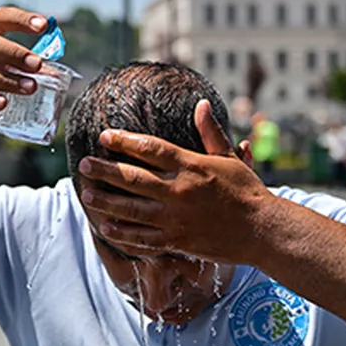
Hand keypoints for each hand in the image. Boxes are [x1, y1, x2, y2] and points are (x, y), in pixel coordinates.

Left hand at [76, 100, 269, 262]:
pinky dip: (122, 233)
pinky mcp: (177, 241)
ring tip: (86, 194)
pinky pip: (143, 237)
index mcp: (191, 166)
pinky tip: (106, 226)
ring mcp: (175, 218)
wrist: (262, 230)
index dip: (124, 141)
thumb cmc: (247, 192)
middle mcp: (179, 191)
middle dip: (104, 170)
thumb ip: (211, 133)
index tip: (105, 136)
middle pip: (133, 178)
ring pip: (131, 209)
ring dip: (105, 201)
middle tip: (83, 165)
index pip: (150, 149)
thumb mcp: (230, 158)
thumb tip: (202, 105)